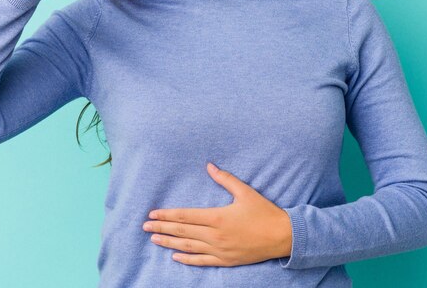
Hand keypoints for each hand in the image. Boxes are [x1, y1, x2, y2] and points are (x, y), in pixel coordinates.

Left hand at [143, 162, 292, 266]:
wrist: (282, 236)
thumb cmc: (264, 212)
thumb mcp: (245, 192)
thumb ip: (225, 179)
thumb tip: (209, 166)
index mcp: (218, 217)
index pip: (185, 216)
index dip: (167, 215)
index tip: (152, 214)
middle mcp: (215, 236)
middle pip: (182, 232)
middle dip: (162, 228)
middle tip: (144, 227)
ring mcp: (220, 250)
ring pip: (188, 247)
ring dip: (169, 243)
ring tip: (154, 239)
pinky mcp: (226, 260)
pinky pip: (202, 261)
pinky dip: (187, 259)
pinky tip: (175, 256)